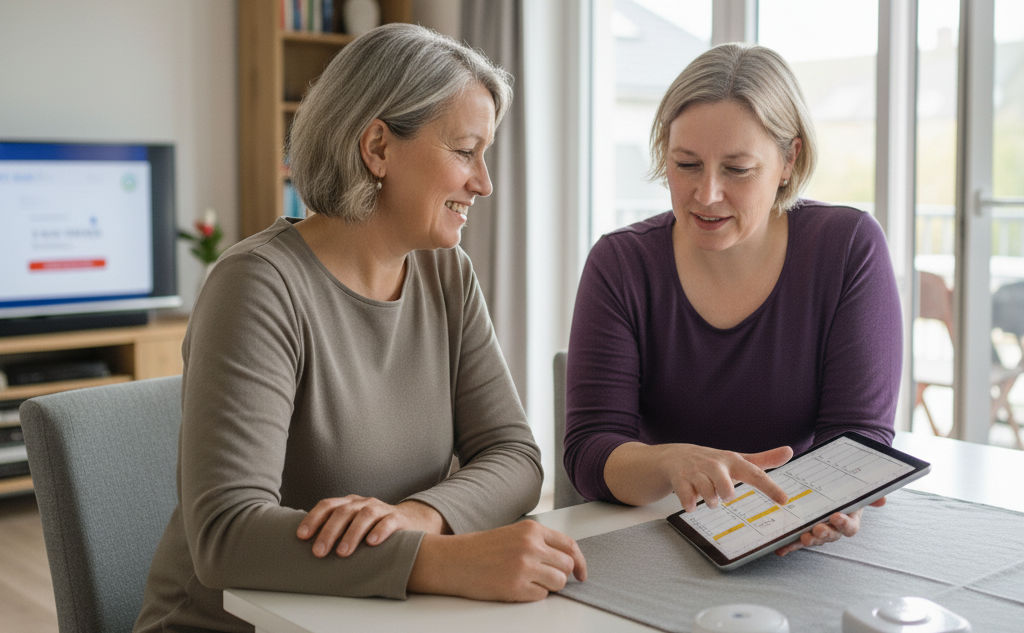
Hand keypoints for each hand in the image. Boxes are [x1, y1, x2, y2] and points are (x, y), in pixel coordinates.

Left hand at [296, 496, 445, 557]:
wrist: (410, 522)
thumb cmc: (373, 528)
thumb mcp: (352, 525)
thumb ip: (334, 531)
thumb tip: (306, 549)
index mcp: (348, 503)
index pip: (327, 505)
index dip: (313, 519)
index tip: (301, 536)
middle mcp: (362, 503)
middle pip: (343, 512)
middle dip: (328, 532)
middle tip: (318, 552)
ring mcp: (381, 509)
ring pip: (364, 516)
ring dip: (351, 534)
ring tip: (342, 552)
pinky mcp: (398, 518)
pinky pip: (388, 522)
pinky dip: (379, 531)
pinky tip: (372, 543)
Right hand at [408, 520, 587, 601]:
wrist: (454, 560)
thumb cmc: (481, 549)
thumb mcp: (513, 534)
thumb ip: (540, 543)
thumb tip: (566, 559)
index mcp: (531, 530)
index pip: (569, 545)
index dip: (580, 562)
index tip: (581, 573)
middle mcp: (531, 546)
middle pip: (566, 566)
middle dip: (561, 575)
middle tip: (546, 577)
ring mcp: (524, 567)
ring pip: (558, 583)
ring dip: (548, 586)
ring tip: (528, 581)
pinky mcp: (516, 587)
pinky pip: (541, 596)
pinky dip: (534, 595)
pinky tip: (516, 587)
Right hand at [667, 444, 793, 512]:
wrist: (673, 456)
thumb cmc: (712, 463)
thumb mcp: (736, 460)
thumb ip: (763, 460)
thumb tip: (790, 451)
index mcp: (732, 461)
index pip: (755, 474)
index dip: (770, 488)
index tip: (784, 500)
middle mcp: (715, 465)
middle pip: (726, 488)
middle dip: (726, 495)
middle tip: (724, 494)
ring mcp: (695, 472)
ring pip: (708, 495)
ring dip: (710, 501)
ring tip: (708, 497)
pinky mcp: (679, 479)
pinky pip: (687, 498)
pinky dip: (690, 504)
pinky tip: (691, 503)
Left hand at [774, 497, 886, 555]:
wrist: (826, 492)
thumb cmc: (842, 494)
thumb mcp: (854, 490)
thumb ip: (867, 495)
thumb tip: (882, 500)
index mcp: (848, 519)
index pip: (850, 527)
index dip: (844, 523)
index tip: (836, 517)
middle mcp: (834, 529)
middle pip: (831, 535)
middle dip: (824, 533)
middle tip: (816, 529)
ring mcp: (817, 532)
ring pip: (814, 539)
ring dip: (808, 540)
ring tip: (802, 538)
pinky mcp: (802, 534)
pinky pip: (795, 541)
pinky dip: (789, 546)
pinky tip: (781, 549)